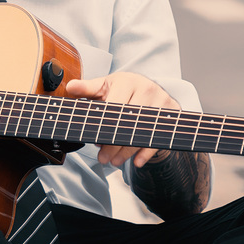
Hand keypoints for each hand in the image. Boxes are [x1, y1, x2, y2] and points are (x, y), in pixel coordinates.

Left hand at [64, 72, 178, 167]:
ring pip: (142, 133)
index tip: (94, 140)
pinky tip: (135, 162)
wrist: (149, 91)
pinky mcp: (173, 113)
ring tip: (113, 162)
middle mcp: (147, 88)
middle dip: (113, 143)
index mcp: (128, 81)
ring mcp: (162, 101)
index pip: (115, 107)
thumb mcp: (104, 87)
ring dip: (126, 151)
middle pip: (129, 123)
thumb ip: (87, 89)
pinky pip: (159, 138)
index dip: (104, 126)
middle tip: (102, 158)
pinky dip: (146, 152)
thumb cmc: (122, 90)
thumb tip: (71, 87)